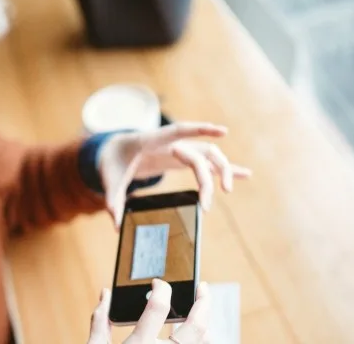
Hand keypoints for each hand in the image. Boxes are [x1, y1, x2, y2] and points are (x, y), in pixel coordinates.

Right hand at [87, 280, 210, 343]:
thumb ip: (100, 321)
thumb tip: (106, 294)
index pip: (158, 307)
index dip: (161, 289)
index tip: (158, 283)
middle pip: (195, 326)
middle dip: (203, 302)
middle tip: (203, 287)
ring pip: (203, 343)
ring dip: (205, 326)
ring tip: (201, 314)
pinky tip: (195, 339)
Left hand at [98, 121, 251, 226]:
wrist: (116, 151)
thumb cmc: (113, 161)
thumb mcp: (109, 179)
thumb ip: (112, 198)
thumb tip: (115, 223)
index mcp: (152, 140)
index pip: (179, 131)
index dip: (200, 130)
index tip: (221, 131)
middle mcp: (171, 143)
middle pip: (199, 153)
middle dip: (207, 177)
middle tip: (207, 204)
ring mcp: (180, 149)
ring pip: (209, 155)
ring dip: (222, 170)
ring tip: (227, 191)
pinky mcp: (184, 159)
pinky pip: (208, 163)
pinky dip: (225, 169)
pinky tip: (245, 174)